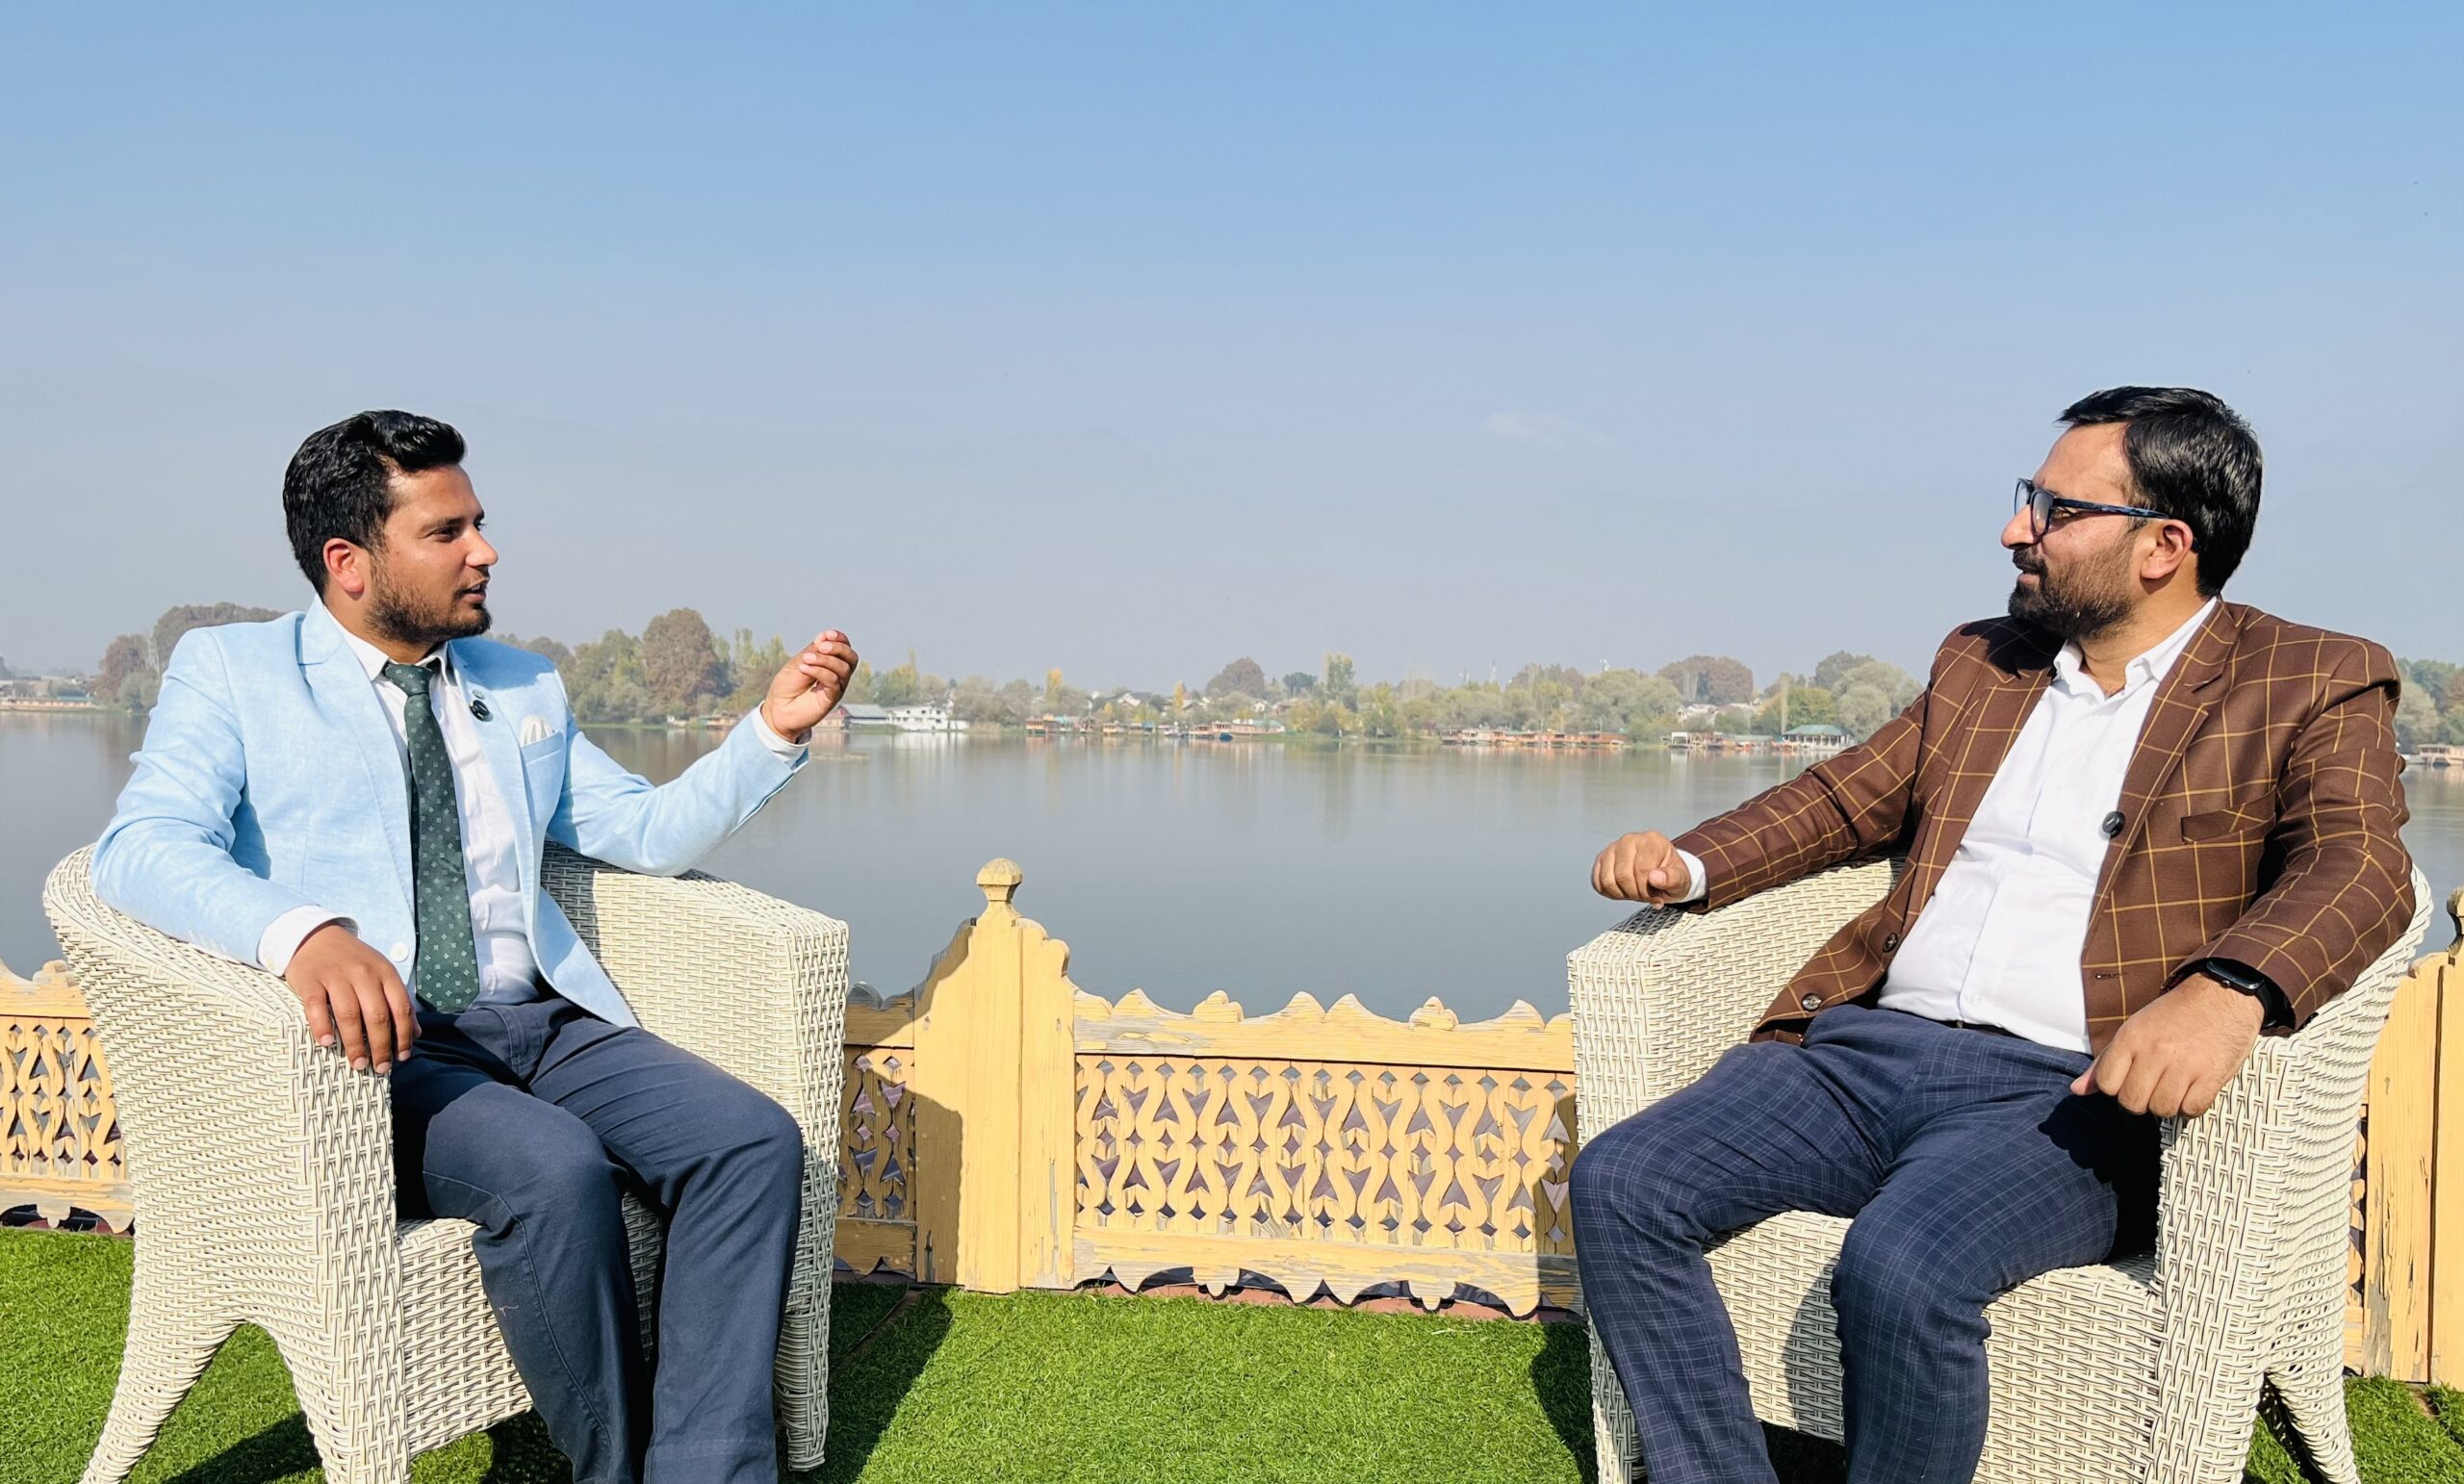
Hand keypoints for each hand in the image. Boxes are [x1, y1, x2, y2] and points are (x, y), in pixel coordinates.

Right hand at [285, 922, 417, 1074]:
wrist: (316, 937)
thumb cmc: (353, 962)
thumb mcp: (381, 975)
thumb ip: (398, 1002)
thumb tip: (416, 1034)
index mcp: (385, 973)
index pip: (401, 1008)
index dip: (404, 1035)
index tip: (402, 1057)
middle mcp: (364, 974)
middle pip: (377, 1015)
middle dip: (381, 1046)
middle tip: (380, 1068)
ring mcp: (336, 976)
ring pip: (348, 1014)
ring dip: (354, 1043)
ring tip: (358, 1064)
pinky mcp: (311, 980)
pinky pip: (316, 1006)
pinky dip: (322, 1026)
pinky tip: (327, 1043)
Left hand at [762, 630, 858, 742]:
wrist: (777, 710)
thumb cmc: (786, 687)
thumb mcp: (797, 663)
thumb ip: (811, 652)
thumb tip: (823, 638)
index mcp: (829, 663)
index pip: (844, 647)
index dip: (839, 639)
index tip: (826, 635)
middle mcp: (837, 675)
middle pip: (851, 658)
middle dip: (839, 648)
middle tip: (821, 647)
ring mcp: (836, 687)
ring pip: (844, 669)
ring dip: (825, 660)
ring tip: (806, 660)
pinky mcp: (831, 699)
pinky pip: (833, 681)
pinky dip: (819, 671)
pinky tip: (805, 669)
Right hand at [1593, 831, 1695, 903]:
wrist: (1663, 872)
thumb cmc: (1672, 875)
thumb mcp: (1681, 880)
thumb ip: (1672, 878)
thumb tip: (1655, 877)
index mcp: (1651, 841)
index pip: (1641, 871)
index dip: (1647, 891)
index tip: (1656, 897)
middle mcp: (1630, 840)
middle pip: (1622, 876)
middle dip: (1634, 893)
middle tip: (1645, 896)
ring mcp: (1613, 848)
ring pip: (1607, 879)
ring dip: (1621, 894)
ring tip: (1635, 892)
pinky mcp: (1602, 858)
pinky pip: (1597, 881)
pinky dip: (1609, 892)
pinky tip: (1623, 891)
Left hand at [2069, 974, 2263, 1117]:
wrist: (2222, 994)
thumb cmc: (2176, 1014)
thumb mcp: (2135, 1029)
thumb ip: (2106, 1062)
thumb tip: (2078, 1090)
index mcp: (2131, 1038)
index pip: (2106, 1084)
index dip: (2116, 1088)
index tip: (2130, 1080)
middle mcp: (2155, 1052)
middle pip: (2132, 1102)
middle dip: (2141, 1101)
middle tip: (2153, 1087)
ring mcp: (2184, 1064)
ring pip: (2162, 1109)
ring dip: (2167, 1105)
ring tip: (2175, 1087)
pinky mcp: (2211, 1075)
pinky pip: (2192, 1110)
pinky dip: (2191, 1107)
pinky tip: (2193, 1091)